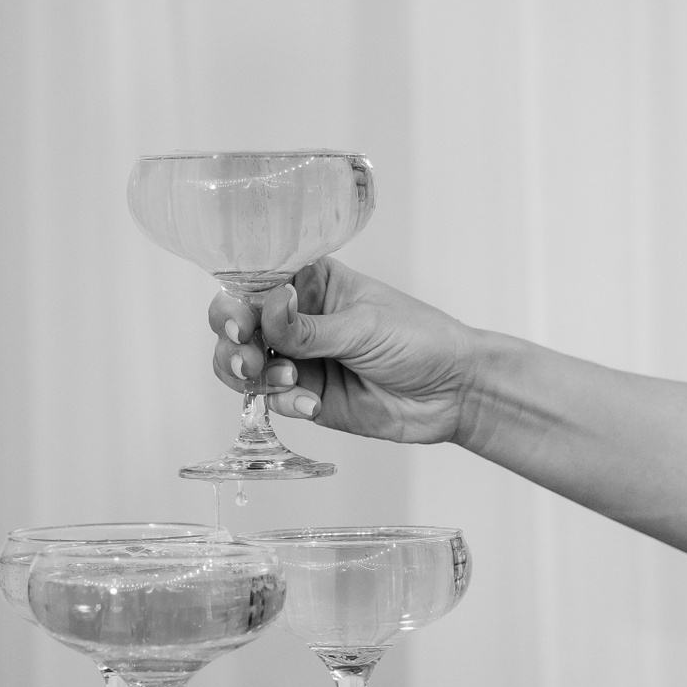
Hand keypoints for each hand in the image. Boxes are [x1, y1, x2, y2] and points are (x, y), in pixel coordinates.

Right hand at [208, 258, 478, 444]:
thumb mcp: (363, 326)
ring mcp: (299, 359)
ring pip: (245, 365)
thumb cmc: (420, 339)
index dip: (236, 299)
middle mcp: (297, 318)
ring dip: (251, 375)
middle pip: (237, 324)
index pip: (256, 282)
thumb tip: (266, 308)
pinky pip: (274, 400)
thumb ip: (308, 328)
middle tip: (250, 360)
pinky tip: (312, 404)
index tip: (238, 319)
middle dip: (233, 342)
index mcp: (312, 282)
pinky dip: (284, 403)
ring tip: (286, 381)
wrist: (453, 391)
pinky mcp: (307, 397)